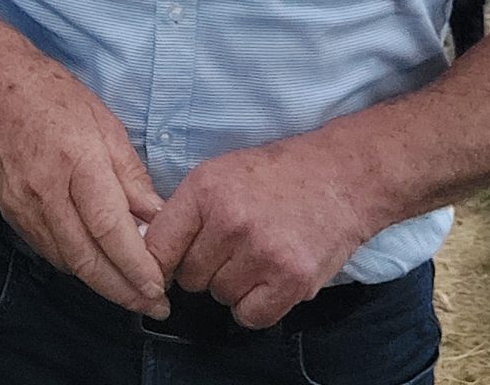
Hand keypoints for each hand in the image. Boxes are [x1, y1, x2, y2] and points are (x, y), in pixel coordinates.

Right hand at [0, 49, 168, 314]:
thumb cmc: (56, 98)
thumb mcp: (106, 125)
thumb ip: (132, 177)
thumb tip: (157, 218)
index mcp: (79, 163)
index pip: (110, 230)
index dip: (136, 267)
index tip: (159, 289)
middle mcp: (48, 192)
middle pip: (88, 260)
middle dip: (124, 292)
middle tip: (154, 306)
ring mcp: (24, 207)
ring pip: (68, 262)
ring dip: (102, 284)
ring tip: (133, 292)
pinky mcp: (12, 215)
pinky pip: (50, 251)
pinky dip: (78, 265)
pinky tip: (98, 266)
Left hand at [141, 134, 378, 328]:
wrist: (342, 176)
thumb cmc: (278, 175)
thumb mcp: (220, 173)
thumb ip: (184, 212)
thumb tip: (147, 252)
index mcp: (206, 190)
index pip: (156, 247)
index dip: (159, 262)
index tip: (168, 266)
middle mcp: (231, 222)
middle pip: (190, 278)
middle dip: (206, 268)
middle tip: (233, 247)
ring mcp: (263, 253)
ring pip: (220, 296)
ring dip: (234, 285)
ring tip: (258, 255)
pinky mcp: (291, 281)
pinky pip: (250, 316)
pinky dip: (257, 305)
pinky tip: (269, 278)